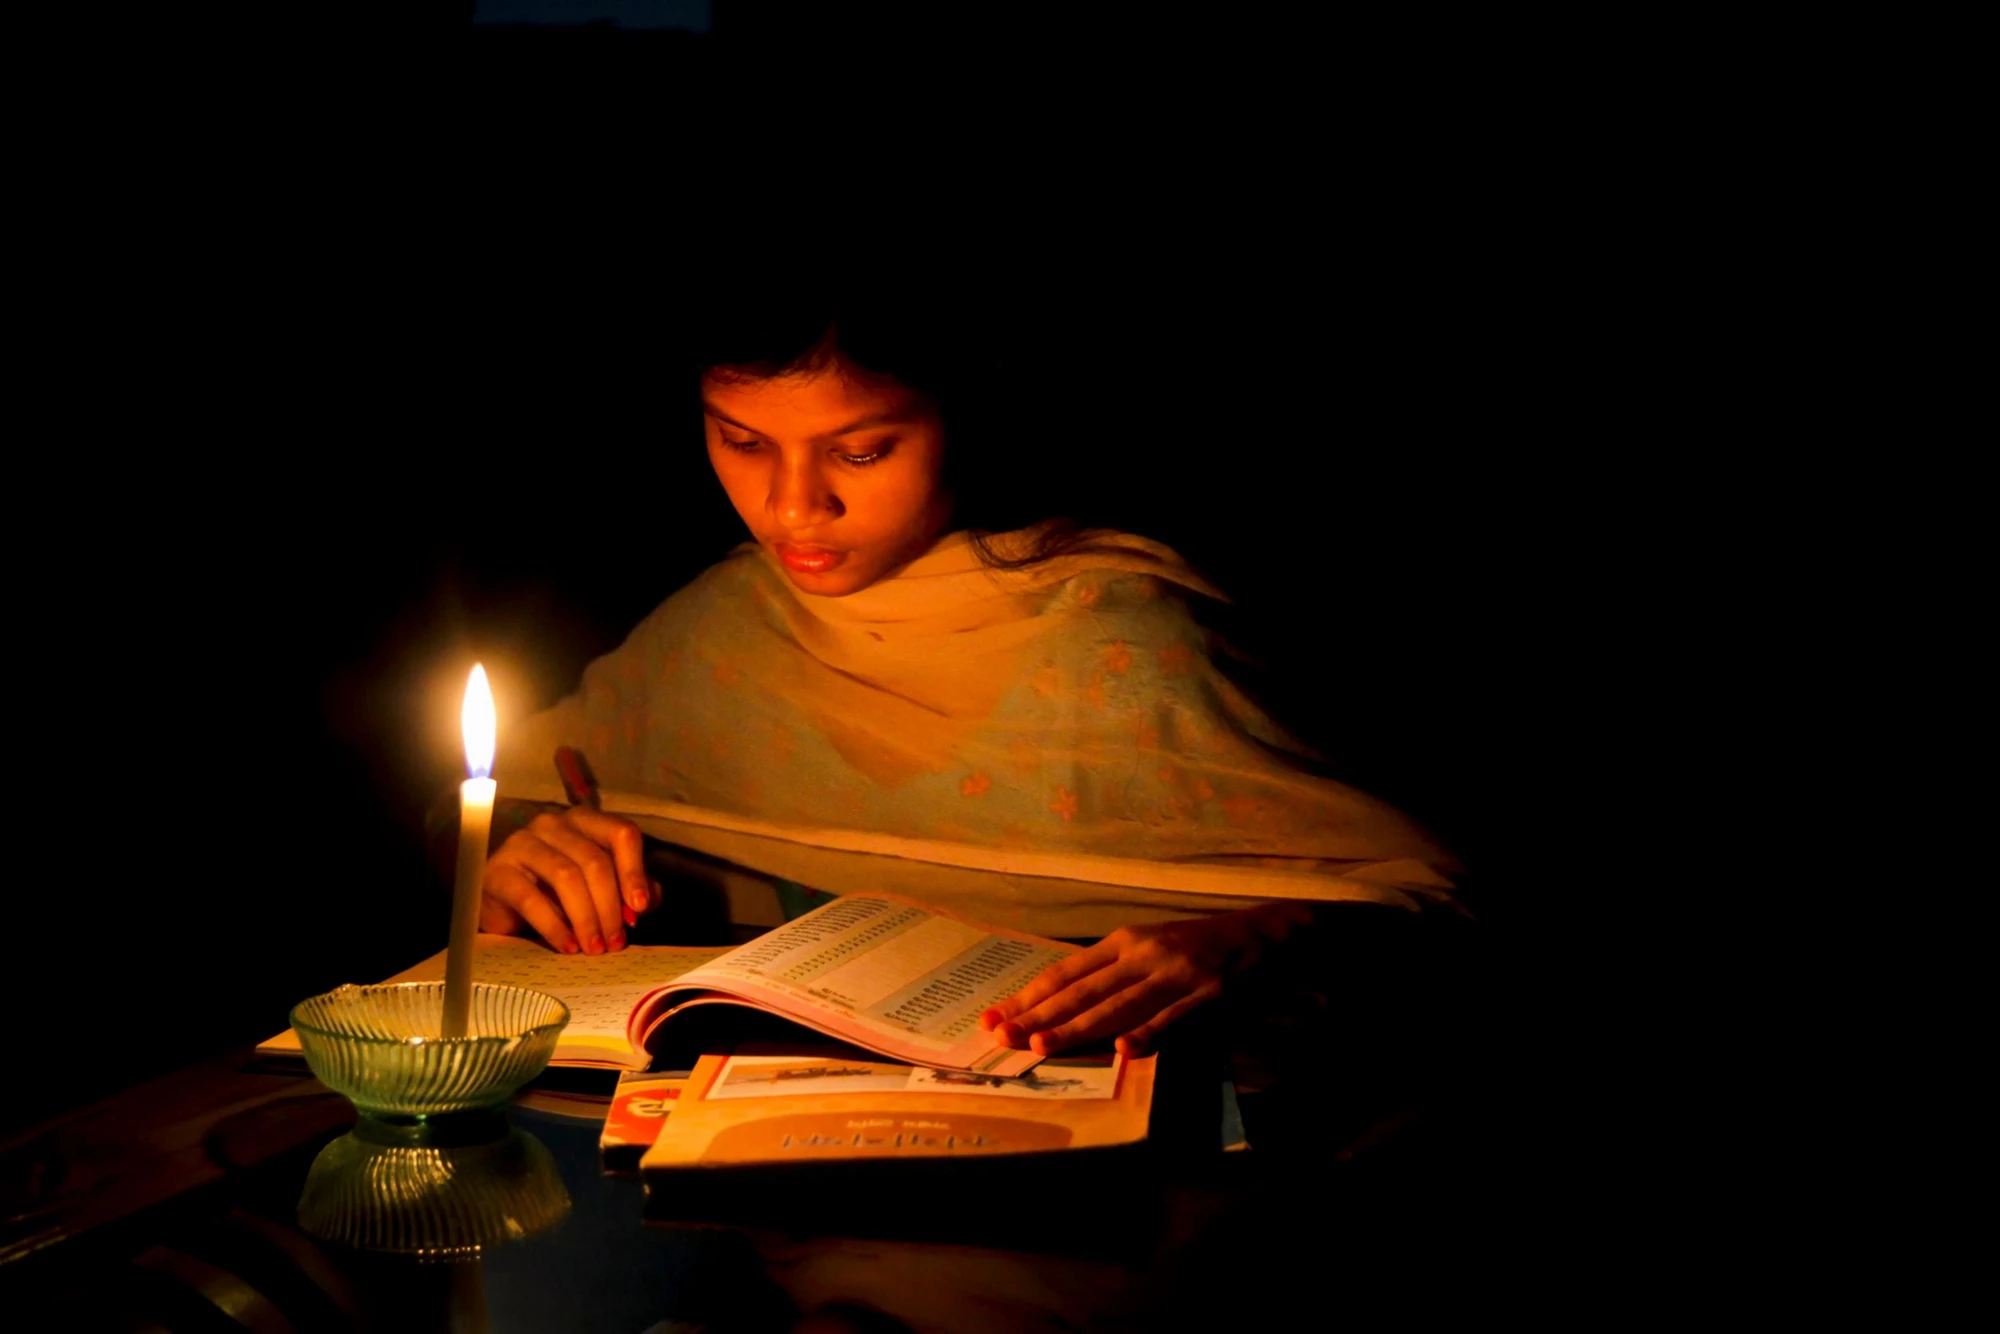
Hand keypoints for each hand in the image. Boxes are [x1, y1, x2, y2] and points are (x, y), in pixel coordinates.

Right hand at [479, 807, 658, 952]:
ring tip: (595, 948)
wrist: (502, 905)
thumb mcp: (599, 889)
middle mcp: (553, 823)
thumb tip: (647, 900)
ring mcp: (522, 843)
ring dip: (586, 918)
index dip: (634, 872)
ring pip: (566, 876)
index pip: (621, 833)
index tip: (640, 908)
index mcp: (585, 821)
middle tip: (616, 942)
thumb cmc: (557, 893)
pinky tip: (568, 947)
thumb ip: (628, 889)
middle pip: (595, 860)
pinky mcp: (498, 872)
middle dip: (610, 906)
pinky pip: (531, 900)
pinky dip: (554, 927)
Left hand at [978, 903, 1311, 1056]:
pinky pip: (1174, 1017)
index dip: (1027, 996)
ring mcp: (1177, 973)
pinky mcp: (1211, 992)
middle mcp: (1144, 953)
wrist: (1266, 932)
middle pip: (1082, 990)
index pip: (1065, 973)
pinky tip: (1125, 1050)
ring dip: (1079, 1028)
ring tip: (1043, 1044)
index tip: (993, 1017)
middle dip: (1038, 1015)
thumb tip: (1059, 1002)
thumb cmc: (1199, 944)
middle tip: (1003, 1037)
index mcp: (1123, 941)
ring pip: (1119, 1006)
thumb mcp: (1149, 947)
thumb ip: (1110, 972)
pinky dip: (1149, 1034)